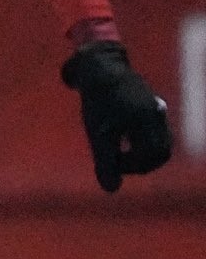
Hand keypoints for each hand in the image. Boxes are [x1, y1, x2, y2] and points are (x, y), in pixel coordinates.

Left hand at [60, 41, 171, 192]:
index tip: (111, 162)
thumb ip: (105, 162)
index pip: (153, 157)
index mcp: (148, 120)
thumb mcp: (98, 133)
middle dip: (140, 163)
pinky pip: (153, 132)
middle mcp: (157, 115)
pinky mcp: (151, 106)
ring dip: (140, 153)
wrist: (98, 68)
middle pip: (160, 152)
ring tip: (116, 150)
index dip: (133, 167)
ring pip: (158, 142)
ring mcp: (156, 110)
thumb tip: (111, 190)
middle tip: (116, 161)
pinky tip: (119, 138)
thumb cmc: (97, 101)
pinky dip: (140, 142)